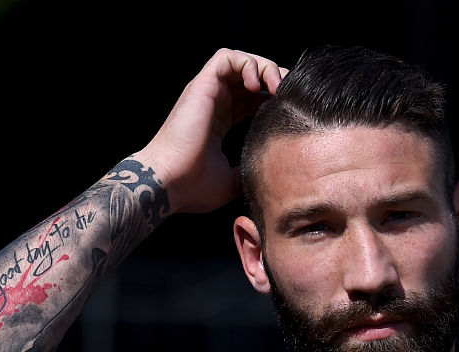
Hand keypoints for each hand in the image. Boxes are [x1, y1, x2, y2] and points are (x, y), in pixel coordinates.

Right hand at [136, 48, 285, 214]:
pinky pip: (227, 58)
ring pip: (241, 61)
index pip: (250, 99)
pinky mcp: (202, 85)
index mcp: (219, 121)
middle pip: (248, 76)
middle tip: (289, 94)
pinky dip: (247, 64)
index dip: (271, 99)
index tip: (287, 111)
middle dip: (273, 79)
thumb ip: (245, 173)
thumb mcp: (230, 182)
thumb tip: (263, 177)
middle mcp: (213, 102)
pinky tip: (257, 86)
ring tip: (276, 87)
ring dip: (264, 67)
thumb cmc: (192, 186)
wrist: (168, 183)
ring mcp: (207, 92)